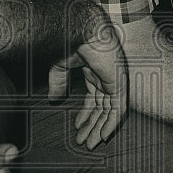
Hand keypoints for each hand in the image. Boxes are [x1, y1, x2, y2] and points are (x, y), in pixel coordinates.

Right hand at [47, 20, 128, 149]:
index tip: (78, 128)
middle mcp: (106, 77)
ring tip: (91, 144)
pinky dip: (111, 124)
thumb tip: (52, 99)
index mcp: (95, 72)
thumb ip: (58, 83)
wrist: (80, 28)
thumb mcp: (60, 67)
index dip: (86, 115)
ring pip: (109, 111)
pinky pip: (118, 108)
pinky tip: (103, 136)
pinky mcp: (119, 83)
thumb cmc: (71, 40)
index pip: (93, 98)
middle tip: (84, 142)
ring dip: (100, 129)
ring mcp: (114, 80)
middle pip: (101, 108)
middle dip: (92, 126)